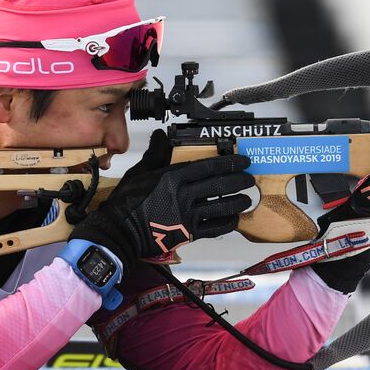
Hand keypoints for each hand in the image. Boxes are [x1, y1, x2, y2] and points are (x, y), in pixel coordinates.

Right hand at [70, 129, 253, 265]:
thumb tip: (161, 135)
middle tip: (249, 178)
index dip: (229, 163)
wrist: (119, 231)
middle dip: (239, 181)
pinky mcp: (188, 233)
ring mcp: (187, 215)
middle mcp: (183, 195)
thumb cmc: (127, 202)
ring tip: (246, 199)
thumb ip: (156, 153)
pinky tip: (234, 220)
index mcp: (173, 177)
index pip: (208, 167)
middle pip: (219, 185)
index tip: (242, 161)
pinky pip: (214, 228)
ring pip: (221, 207)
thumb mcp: (140, 171)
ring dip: (238, 202)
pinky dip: (227, 223)